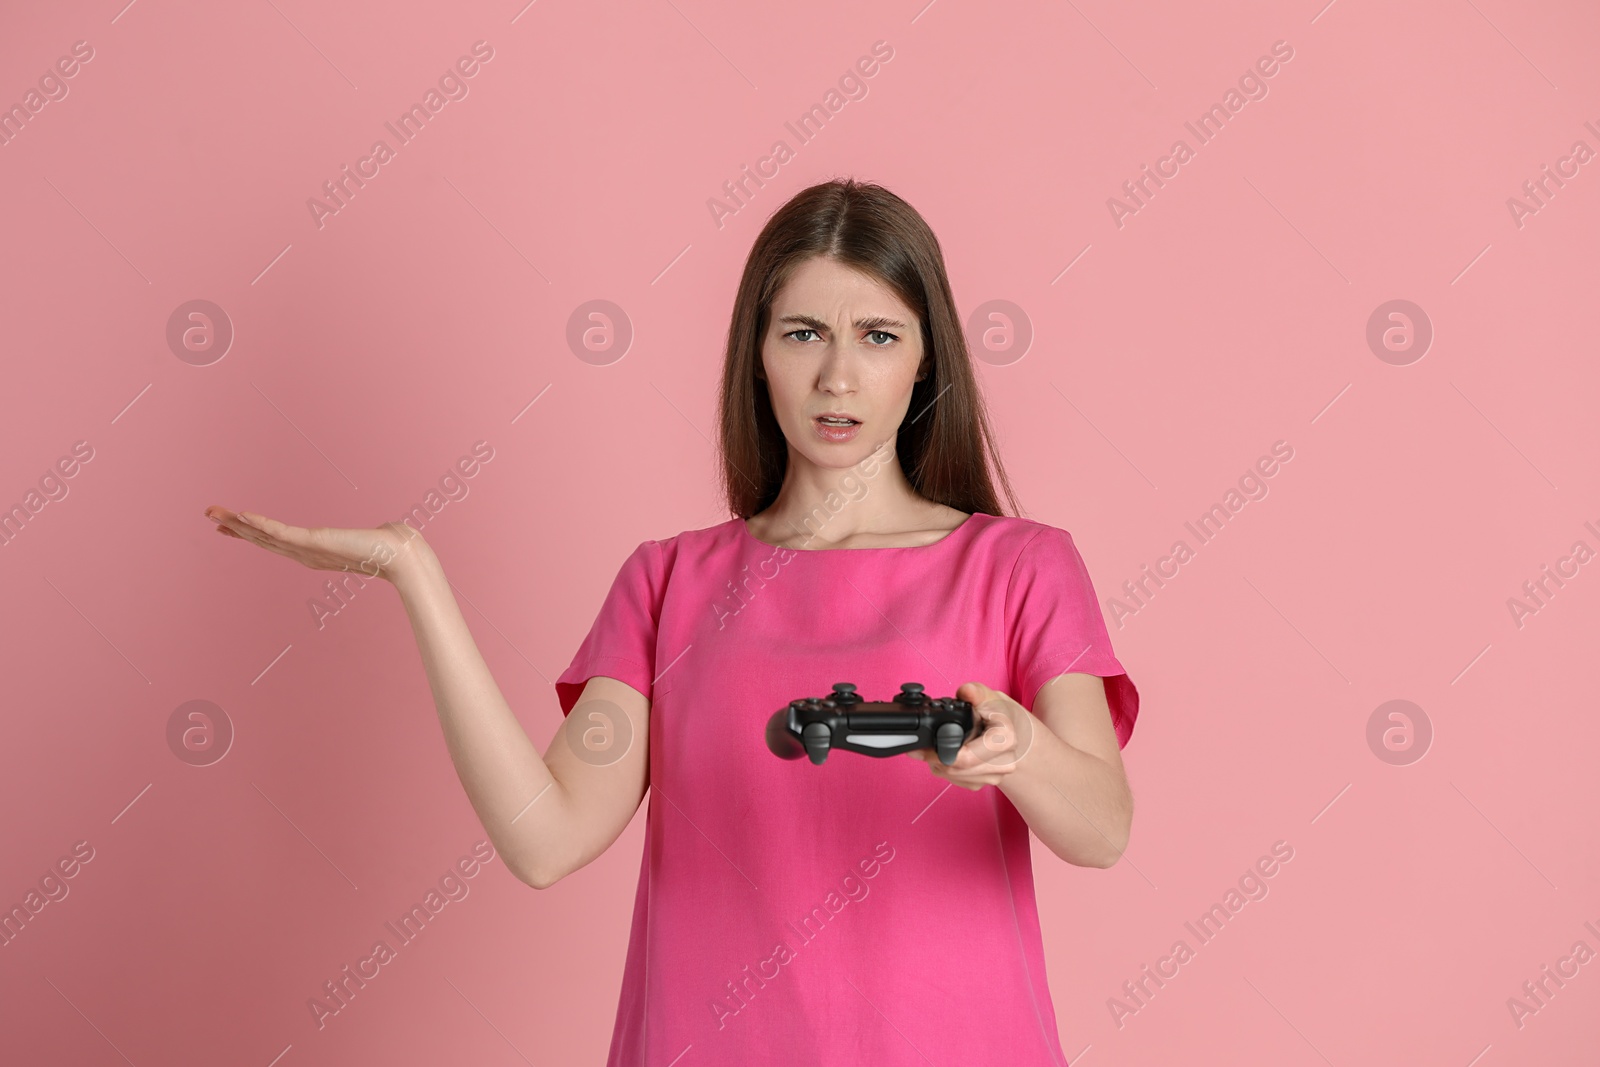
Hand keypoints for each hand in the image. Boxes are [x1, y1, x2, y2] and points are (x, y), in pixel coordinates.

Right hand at [203, 505, 430, 583]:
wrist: (402, 556)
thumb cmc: (392, 549)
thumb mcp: (373, 538)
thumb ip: (372, 534)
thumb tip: (385, 527)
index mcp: (313, 552)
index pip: (274, 540)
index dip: (250, 531)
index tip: (230, 523)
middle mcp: (305, 554)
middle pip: (262, 538)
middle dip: (234, 526)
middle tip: (209, 514)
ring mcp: (308, 550)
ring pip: (265, 535)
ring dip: (238, 523)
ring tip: (214, 513)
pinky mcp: (315, 542)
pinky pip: (282, 533)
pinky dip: (263, 524)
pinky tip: (244, 515)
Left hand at [905, 681, 1034, 789]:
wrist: (1010, 729)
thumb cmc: (997, 711)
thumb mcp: (986, 696)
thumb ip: (974, 692)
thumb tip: (966, 691)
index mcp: (1005, 741)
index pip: (965, 758)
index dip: (939, 753)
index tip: (924, 746)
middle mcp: (1004, 763)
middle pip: (956, 769)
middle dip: (936, 758)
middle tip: (926, 744)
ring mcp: (995, 776)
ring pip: (954, 776)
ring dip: (939, 764)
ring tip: (939, 746)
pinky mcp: (985, 783)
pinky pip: (957, 781)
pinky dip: (946, 769)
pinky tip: (948, 755)